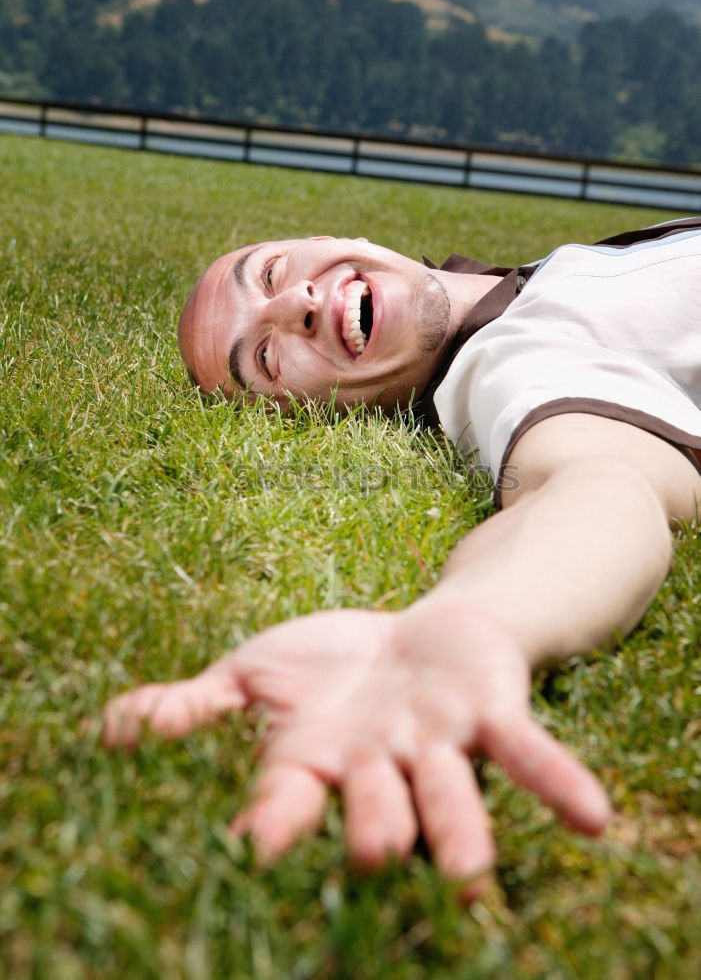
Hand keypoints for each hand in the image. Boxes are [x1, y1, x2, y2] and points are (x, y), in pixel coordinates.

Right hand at [102, 603, 610, 899]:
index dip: (272, 827)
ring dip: (460, 832)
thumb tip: (110, 727)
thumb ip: (192, 706)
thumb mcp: (252, 675)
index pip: (286, 806)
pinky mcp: (489, 716)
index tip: (253, 856)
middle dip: (372, 832)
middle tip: (372, 859)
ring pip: (449, 794)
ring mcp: (438, 747)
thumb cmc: (324, 668)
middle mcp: (379, 770)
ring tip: (474, 877)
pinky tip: (594, 821)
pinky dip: (558, 784)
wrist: (413, 636)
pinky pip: (526, 753)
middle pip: (374, 810)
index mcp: (314, 765)